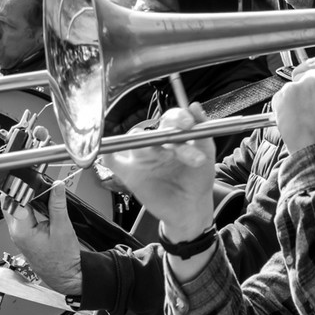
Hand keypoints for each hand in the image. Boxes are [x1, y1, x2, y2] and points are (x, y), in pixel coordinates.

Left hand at [3, 181, 83, 296]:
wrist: (65, 275)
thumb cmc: (63, 259)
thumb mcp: (63, 228)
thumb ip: (58, 205)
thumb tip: (57, 187)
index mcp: (22, 231)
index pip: (15, 201)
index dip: (23, 189)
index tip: (32, 181)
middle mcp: (15, 233)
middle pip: (10, 204)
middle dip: (20, 192)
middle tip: (33, 184)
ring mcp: (17, 235)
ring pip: (13, 209)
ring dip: (22, 199)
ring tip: (37, 192)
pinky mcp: (22, 236)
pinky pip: (18, 216)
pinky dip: (25, 207)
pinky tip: (36, 203)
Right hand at [100, 107, 215, 240]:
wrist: (190, 209)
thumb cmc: (198, 181)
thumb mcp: (206, 154)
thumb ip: (202, 132)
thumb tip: (194, 106)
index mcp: (174, 136)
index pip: (170, 118)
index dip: (178, 117)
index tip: (188, 125)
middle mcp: (155, 144)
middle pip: (153, 130)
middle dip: (170, 137)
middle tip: (186, 154)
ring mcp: (141, 158)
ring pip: (134, 140)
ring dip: (149, 146)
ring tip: (167, 158)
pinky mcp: (129, 174)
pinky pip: (112, 159)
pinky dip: (108, 153)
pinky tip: (111, 152)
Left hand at [273, 58, 314, 152]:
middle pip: (307, 74)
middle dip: (309, 88)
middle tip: (313, 106)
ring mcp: (299, 85)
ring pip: (295, 86)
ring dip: (298, 98)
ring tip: (307, 114)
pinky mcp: (283, 96)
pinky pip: (282, 97)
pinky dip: (286, 107)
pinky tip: (297, 118)